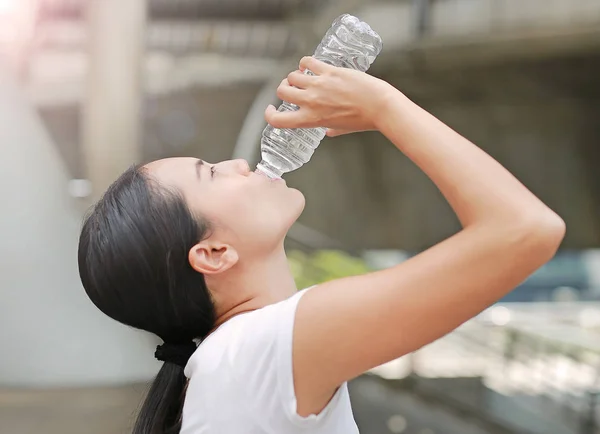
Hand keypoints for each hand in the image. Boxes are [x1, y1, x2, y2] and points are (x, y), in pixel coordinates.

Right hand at [264, 56, 395, 136]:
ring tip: (302, 77)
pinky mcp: (329, 71)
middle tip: (291, 89)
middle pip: (282, 91)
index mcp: (310, 120)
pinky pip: (308, 62)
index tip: (271, 109)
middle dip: (284, 89)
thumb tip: (328, 132)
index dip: (269, 114)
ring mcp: (318, 85)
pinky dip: (304, 62)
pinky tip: (308, 64)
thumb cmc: (362, 120)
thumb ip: (330, 129)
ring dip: (294, 76)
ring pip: (292, 75)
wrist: (378, 106)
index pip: (278, 120)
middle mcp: (310, 102)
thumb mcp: (341, 129)